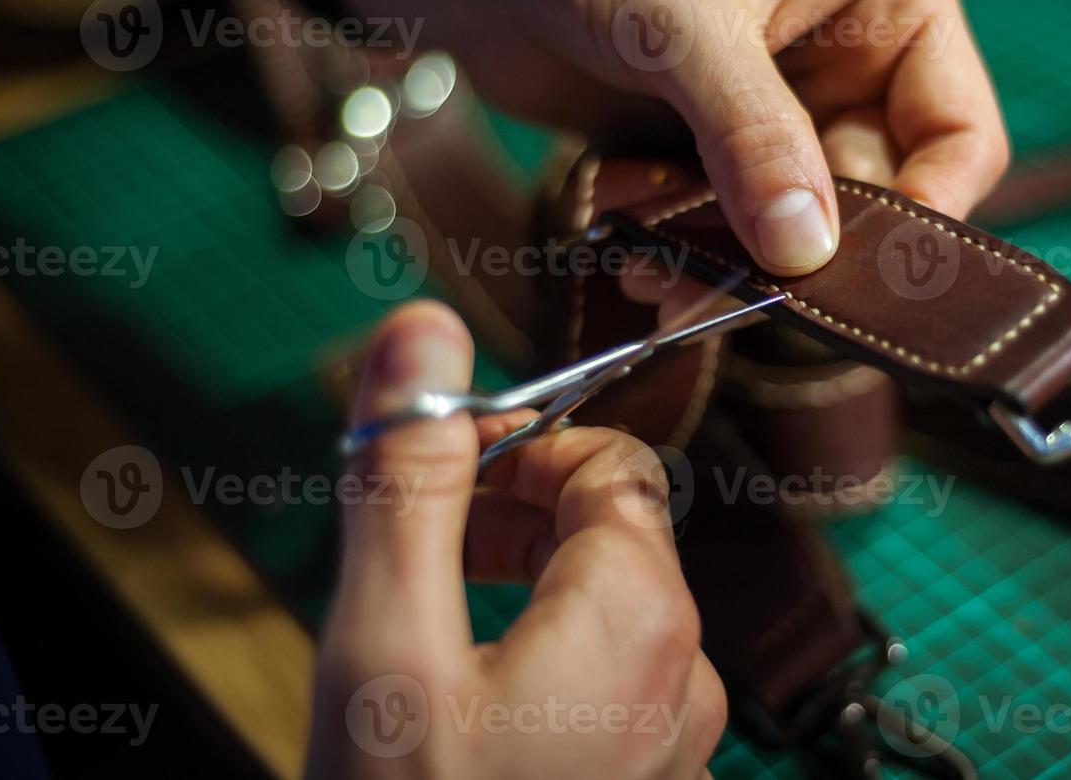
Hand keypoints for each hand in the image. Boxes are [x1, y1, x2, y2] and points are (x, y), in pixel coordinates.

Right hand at [308, 301, 725, 778]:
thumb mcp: (384, 647)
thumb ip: (408, 486)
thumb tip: (426, 334)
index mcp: (642, 622)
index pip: (610, 463)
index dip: (517, 448)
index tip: (436, 468)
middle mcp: (686, 683)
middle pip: (611, 536)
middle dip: (511, 515)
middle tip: (418, 543)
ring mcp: (674, 752)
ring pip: (606, 617)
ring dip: (522, 587)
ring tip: (429, 616)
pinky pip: (610, 694)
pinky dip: (543, 665)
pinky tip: (470, 701)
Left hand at [341, 0, 1007, 275]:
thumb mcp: (680, 21)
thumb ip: (752, 134)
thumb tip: (809, 251)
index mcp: (892, 4)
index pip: (962, 138)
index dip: (922, 213)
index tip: (841, 265)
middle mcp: (858, 67)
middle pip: (881, 203)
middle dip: (801, 249)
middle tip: (720, 282)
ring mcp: (789, 121)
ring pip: (803, 236)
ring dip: (730, 259)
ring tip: (651, 258)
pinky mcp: (726, 162)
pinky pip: (738, 239)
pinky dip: (689, 252)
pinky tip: (629, 234)